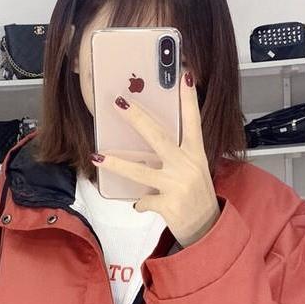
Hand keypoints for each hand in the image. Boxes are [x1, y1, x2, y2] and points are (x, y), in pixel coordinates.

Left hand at [91, 71, 219, 247]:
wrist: (206, 227)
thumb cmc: (196, 194)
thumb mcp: (193, 168)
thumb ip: (175, 153)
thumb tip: (148, 137)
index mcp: (195, 153)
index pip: (192, 120)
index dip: (188, 98)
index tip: (184, 75)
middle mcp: (187, 165)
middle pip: (158, 136)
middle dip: (136, 118)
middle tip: (119, 102)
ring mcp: (177, 184)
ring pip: (140, 171)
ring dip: (117, 163)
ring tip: (98, 156)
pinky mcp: (168, 204)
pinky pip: (143, 200)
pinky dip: (140, 203)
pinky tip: (141, 204)